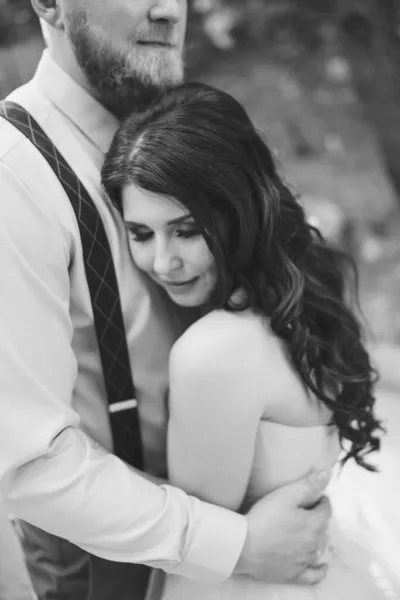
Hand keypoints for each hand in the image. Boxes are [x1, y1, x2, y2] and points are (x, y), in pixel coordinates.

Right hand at [234, 469, 331, 584]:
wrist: (245, 547)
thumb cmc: (265, 518)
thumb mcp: (286, 495)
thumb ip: (308, 485)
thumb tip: (327, 474)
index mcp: (315, 524)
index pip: (326, 509)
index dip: (321, 500)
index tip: (315, 496)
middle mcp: (315, 544)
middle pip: (323, 528)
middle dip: (318, 518)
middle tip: (305, 511)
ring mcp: (305, 561)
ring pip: (319, 548)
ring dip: (317, 538)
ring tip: (306, 530)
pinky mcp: (295, 575)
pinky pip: (314, 575)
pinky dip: (320, 570)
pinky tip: (321, 566)